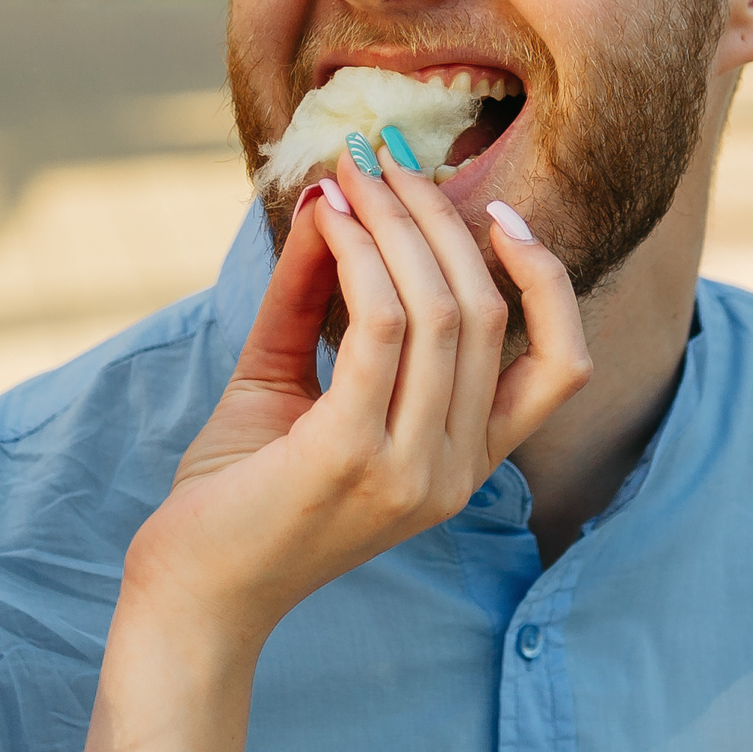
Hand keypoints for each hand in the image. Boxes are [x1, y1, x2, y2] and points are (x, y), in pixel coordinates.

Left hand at [123, 147, 591, 652]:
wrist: (192, 590)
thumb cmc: (240, 491)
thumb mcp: (289, 380)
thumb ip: (316, 298)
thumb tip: (335, 200)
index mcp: (466, 464)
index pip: (560, 364)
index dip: (544, 279)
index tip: (495, 210)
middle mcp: (456, 474)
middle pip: (489, 313)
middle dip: (439, 219)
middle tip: (384, 160)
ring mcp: (411, 470)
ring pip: (442, 309)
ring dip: (395, 223)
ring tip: (351, 173)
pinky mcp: (351, 456)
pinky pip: (381, 325)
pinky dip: (357, 256)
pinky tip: (329, 219)